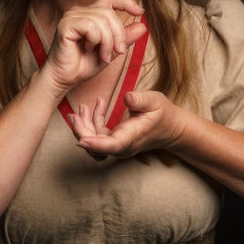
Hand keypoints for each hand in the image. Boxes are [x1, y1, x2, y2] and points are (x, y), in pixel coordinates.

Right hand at [41, 0, 146, 95]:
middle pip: (109, 13)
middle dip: (119, 34)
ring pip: (102, 20)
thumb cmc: (83, 66)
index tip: (140, 11)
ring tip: (103, 56)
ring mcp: (71, 16)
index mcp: (89, 14)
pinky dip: (96, 41)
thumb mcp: (111, 51)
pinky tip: (88, 49)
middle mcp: (79, 11)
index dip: (126, 2)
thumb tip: (143, 26)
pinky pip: (91, 27)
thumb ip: (124, 39)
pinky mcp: (66, 25)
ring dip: (108, 42)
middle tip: (119, 52)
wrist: (64, 79)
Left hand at [70, 90, 186, 158]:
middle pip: (97, 146)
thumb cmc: (162, 113)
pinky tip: (94, 106)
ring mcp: (118, 145)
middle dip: (82, 131)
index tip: (81, 140)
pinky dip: (92, 122)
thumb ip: (141, 100)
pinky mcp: (115, 140)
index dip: (95, 145)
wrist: (170, 127)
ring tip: (81, 108)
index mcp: (132, 136)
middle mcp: (123, 145)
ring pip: (94, 141)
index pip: (113, 145)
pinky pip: (98, 135)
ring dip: (84, 126)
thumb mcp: (155, 101)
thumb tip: (127, 97)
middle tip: (74, 115)